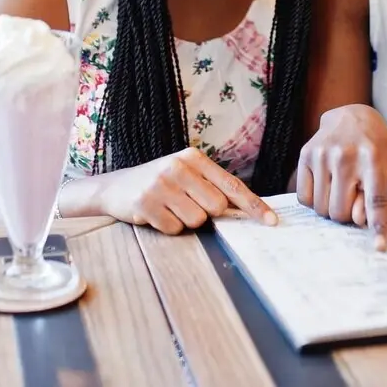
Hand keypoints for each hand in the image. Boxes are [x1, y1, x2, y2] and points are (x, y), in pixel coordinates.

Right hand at [98, 147, 276, 234]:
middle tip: (187, 205)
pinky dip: (169, 227)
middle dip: (206, 213)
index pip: (231, 185)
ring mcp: (161, 185)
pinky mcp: (146, 203)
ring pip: (196, 219)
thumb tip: (246, 208)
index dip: (253, 205)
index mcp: (193, 158)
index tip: (271, 221)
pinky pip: (174, 229)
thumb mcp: (185, 175)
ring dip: (186, 221)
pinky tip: (157, 215)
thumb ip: (211, 186)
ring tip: (169, 208)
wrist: (115, 187)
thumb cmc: (159, 183)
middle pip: (216, 206)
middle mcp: (178, 167)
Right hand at [296, 104, 386, 249]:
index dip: (378, 226)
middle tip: (352, 201)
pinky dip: (314, 201)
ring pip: (321, 208)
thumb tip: (357, 219)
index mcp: (373, 159)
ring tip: (339, 191)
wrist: (351, 115)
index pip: (377, 201)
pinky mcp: (305, 155)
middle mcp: (346, 157)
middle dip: (347, 216)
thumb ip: (378, 194)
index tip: (379, 247)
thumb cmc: (375, 145)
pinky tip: (324, 187)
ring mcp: (322, 155)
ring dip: (331, 209)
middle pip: (341, 213)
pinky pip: (304, 198)